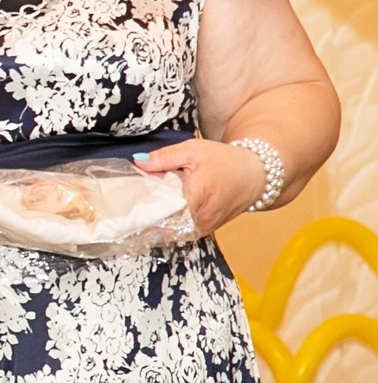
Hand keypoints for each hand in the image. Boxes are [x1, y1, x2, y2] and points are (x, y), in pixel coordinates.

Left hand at [135, 137, 268, 235]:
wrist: (255, 174)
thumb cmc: (225, 161)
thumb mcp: (193, 150)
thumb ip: (164, 157)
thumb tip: (138, 161)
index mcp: (197, 198)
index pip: (161, 213)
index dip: (142, 210)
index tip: (126, 207)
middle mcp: (201, 218)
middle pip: (163, 223)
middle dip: (147, 215)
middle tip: (130, 207)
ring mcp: (204, 228)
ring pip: (170, 230)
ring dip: (157, 221)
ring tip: (144, 209)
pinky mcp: (205, 231)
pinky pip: (179, 232)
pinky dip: (169, 223)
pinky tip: (161, 214)